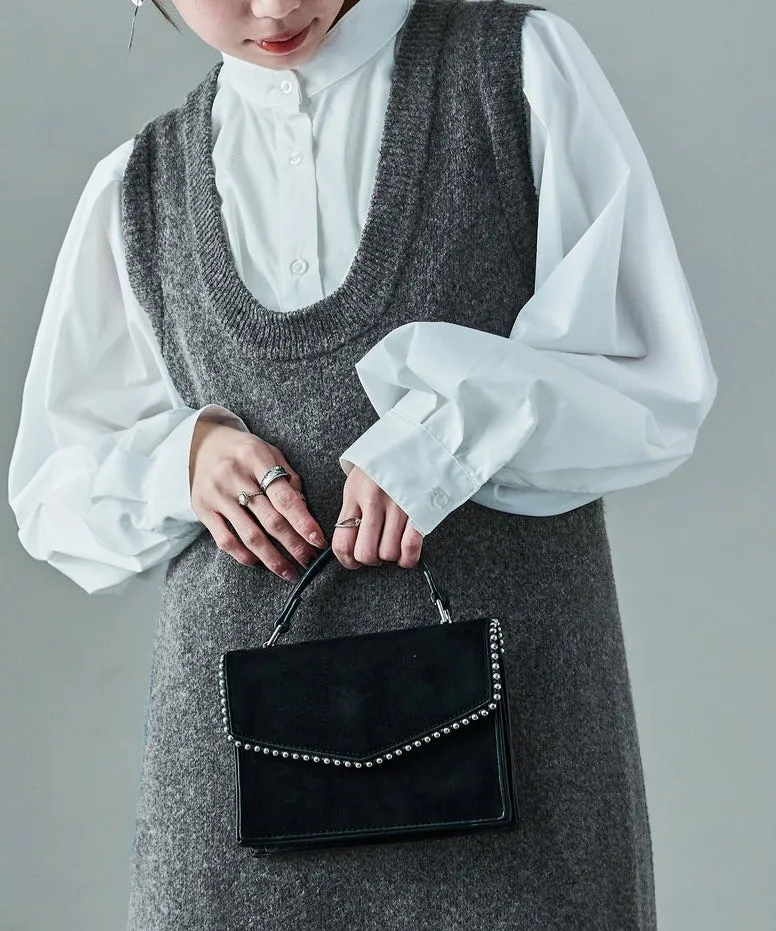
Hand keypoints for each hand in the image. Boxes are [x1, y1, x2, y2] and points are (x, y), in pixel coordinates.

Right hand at [189, 419, 327, 581]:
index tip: (318, 541)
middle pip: (270, 520)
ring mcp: (216, 495)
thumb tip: (304, 510)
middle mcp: (234, 476)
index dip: (304, 522)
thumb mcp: (269, 452)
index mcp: (256, 458)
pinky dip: (243, 555)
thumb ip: (289, 478)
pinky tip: (258, 562)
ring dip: (272, 558)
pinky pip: (225, 540)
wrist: (201, 444)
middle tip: (309, 560)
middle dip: (293, 544)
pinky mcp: (203, 510)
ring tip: (289, 571)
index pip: (285, 497)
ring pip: (249, 535)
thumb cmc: (244, 451)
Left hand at [333, 465, 423, 569]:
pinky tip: (405, 554)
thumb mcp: (358, 481)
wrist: (414, 438)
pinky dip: (407, 558)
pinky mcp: (419, 509)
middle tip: (375, 551)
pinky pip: (410, 547)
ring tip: (392, 543)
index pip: (342, 542)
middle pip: (365, 554)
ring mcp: (398, 505)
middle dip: (370, 560)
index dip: (346, 560)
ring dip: (390, 556)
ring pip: (388, 554)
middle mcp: (374, 501)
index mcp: (354, 494)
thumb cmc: (383, 463)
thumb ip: (352, 509)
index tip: (352, 561)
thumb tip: (349, 544)